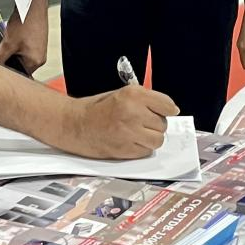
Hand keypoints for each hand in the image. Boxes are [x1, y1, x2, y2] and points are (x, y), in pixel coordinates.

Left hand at [0, 0, 48, 73]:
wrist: (31, 4)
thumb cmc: (26, 21)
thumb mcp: (7, 43)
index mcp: (35, 61)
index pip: (18, 75)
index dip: (6, 73)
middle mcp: (40, 57)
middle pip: (20, 67)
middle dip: (8, 61)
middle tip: (0, 54)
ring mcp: (39, 49)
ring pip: (21, 57)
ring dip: (11, 53)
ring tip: (7, 43)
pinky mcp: (37, 42)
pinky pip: (24, 49)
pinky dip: (16, 46)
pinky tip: (13, 37)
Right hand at [62, 86, 178, 158]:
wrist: (75, 124)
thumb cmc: (96, 109)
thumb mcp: (122, 94)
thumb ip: (145, 100)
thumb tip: (169, 109)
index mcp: (133, 94)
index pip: (167, 105)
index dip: (167, 109)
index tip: (167, 111)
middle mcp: (134, 112)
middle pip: (163, 124)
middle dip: (155, 124)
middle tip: (141, 122)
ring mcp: (130, 132)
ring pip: (158, 139)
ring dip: (151, 138)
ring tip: (137, 133)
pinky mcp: (126, 149)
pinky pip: (146, 151)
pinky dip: (141, 148)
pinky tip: (130, 141)